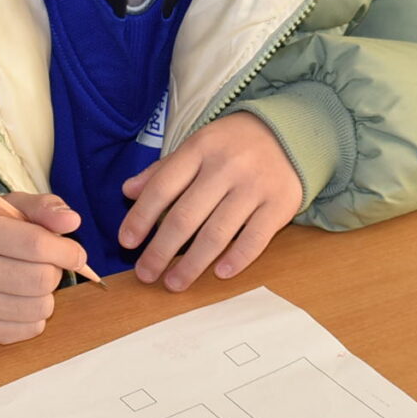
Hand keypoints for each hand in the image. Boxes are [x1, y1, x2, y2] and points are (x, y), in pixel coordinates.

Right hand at [0, 192, 91, 345]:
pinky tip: (19, 299)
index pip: (37, 245)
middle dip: (55, 271)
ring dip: (47, 295)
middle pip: (42, 279)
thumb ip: (43, 208)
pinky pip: (31, 329)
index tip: (76, 254)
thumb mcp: (10, 208)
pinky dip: (35, 315)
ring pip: (41, 307)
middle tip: (45, 264)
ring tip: (30, 281)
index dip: (67, 251)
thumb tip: (72, 220)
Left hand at [119, 113, 301, 291]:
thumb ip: (163, 170)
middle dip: (160, 251)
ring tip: (174, 283)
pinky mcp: (280, 204)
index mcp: (200, 149)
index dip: (141, 217)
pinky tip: (220, 273)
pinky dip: (237, 259)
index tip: (126, 243)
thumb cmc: (232, 146)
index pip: (162, 187)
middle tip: (145, 274)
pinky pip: (255, 238)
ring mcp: (255, 186)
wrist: (289, 134)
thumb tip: (128, 191)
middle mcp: (226, 167)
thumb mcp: (196, 147)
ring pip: (217, 233)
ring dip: (192, 264)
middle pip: (185, 217)